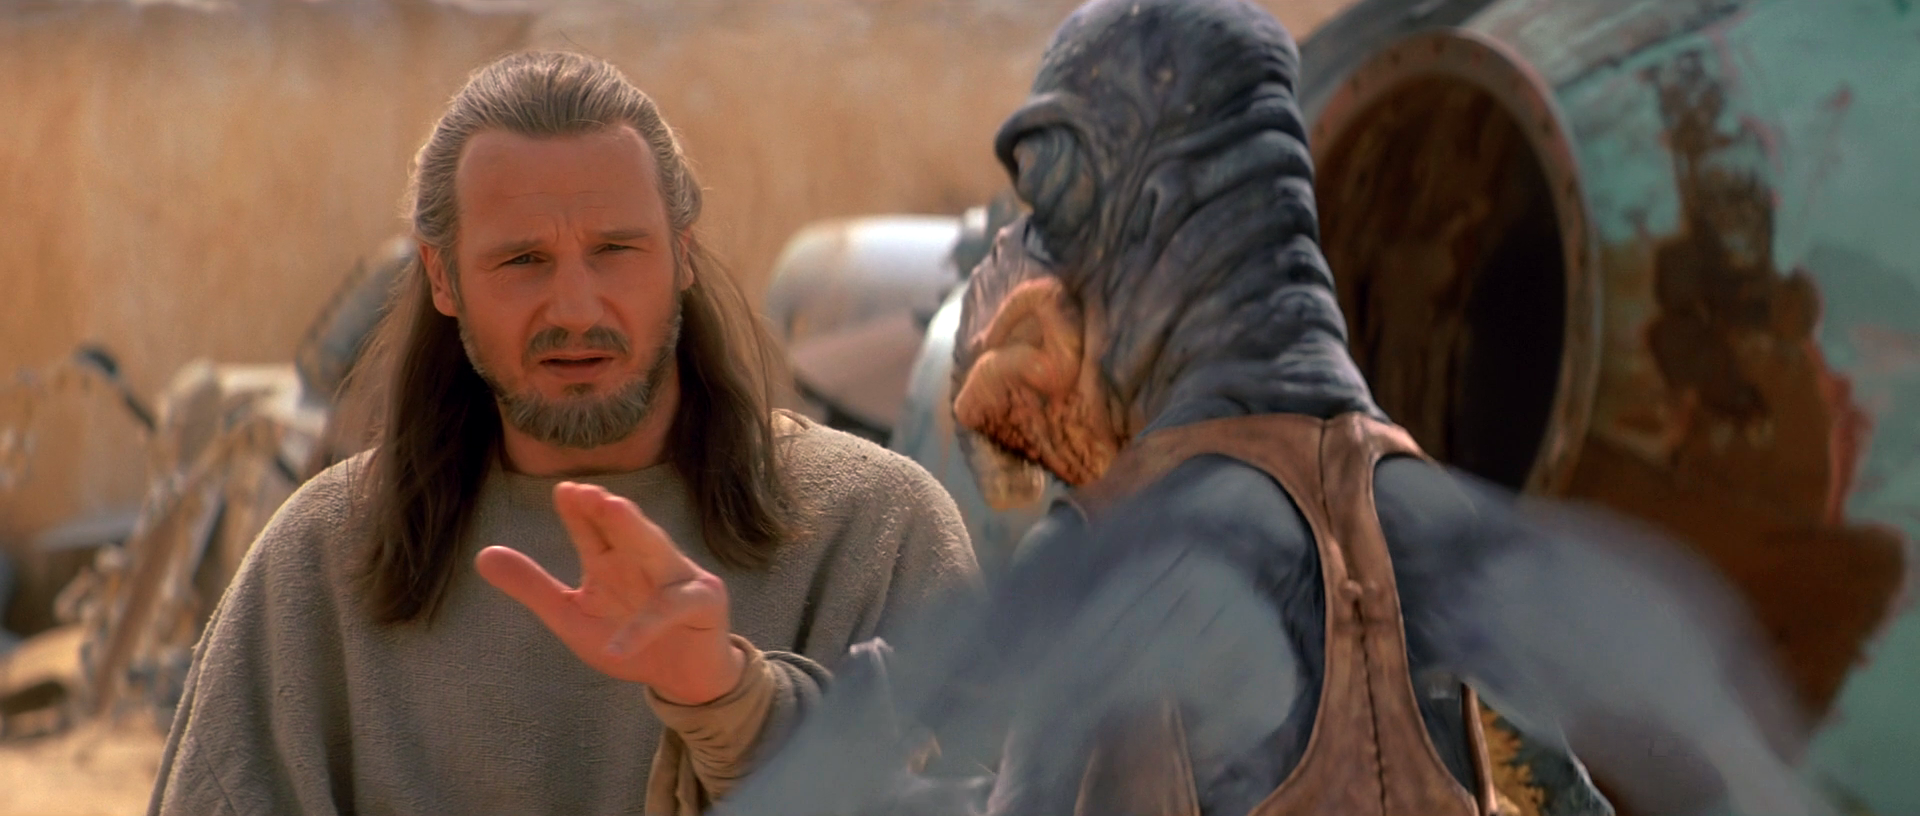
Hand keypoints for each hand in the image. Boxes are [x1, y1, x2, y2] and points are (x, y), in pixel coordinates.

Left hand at [475, 481, 745, 704]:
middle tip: (586, 491)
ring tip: (614, 510)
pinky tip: (616, 646)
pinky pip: (670, 611)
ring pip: (656, 550)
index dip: (579, 510)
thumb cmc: (630, 642)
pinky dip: (644, 628)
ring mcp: (678, 577)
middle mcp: (644, 559)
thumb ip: (533, 587)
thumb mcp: (571, 617)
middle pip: (625, 529)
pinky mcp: (704, 603)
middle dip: (607, 510)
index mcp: (612, 558)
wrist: (685, 678)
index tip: (563, 490)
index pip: (592, 527)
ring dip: (635, 531)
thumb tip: (481, 554)